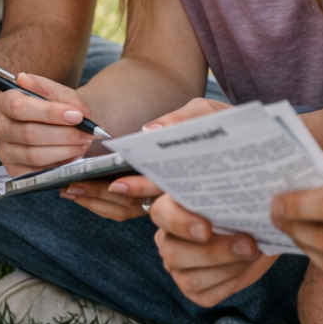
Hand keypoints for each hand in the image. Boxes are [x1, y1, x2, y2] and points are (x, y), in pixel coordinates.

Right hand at [0, 72, 95, 174]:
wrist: (66, 128)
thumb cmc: (61, 109)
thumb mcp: (60, 94)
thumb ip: (48, 88)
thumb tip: (23, 78)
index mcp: (5, 101)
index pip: (19, 106)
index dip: (50, 112)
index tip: (77, 115)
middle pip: (29, 133)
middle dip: (63, 134)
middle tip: (86, 134)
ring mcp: (4, 151)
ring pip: (34, 154)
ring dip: (64, 150)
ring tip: (82, 144)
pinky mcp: (13, 170)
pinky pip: (36, 172)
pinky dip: (58, 165)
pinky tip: (72, 156)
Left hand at [59, 97, 227, 220]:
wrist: (251, 148)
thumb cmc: (231, 125)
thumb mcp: (210, 112)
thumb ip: (183, 119)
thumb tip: (150, 131)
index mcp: (194, 176)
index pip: (163, 185)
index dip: (139, 186)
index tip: (115, 183)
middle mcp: (180, 196)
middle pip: (139, 203)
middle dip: (104, 197)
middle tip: (72, 188)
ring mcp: (170, 204)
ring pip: (131, 210)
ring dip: (99, 203)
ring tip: (70, 190)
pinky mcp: (162, 204)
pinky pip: (131, 209)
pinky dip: (106, 204)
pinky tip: (84, 192)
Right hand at [150, 195, 276, 305]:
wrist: (261, 229)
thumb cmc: (243, 206)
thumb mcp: (235, 190)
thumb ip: (223, 186)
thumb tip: (234, 196)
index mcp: (171, 209)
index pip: (161, 214)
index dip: (180, 223)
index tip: (206, 228)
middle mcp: (169, 241)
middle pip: (174, 253)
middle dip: (214, 252)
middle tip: (248, 243)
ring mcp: (179, 269)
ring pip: (189, 279)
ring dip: (226, 268)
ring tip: (252, 253)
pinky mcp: (195, 291)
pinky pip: (206, 295)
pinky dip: (230, 283)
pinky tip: (245, 266)